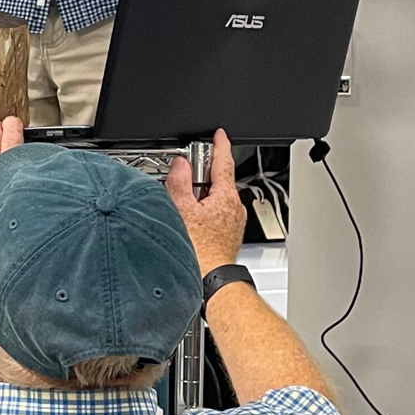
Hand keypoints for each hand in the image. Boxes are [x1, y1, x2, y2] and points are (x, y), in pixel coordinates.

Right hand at [166, 129, 245, 273]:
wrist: (210, 279)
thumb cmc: (201, 251)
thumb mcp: (183, 211)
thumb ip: (180, 183)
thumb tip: (180, 165)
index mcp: (226, 196)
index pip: (224, 162)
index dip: (220, 145)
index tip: (220, 134)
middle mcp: (235, 207)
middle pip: (218, 180)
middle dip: (202, 175)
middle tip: (183, 177)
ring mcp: (234, 222)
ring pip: (216, 198)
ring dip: (202, 195)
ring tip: (184, 205)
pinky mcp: (229, 234)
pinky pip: (216, 213)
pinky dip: (205, 210)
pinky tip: (190, 221)